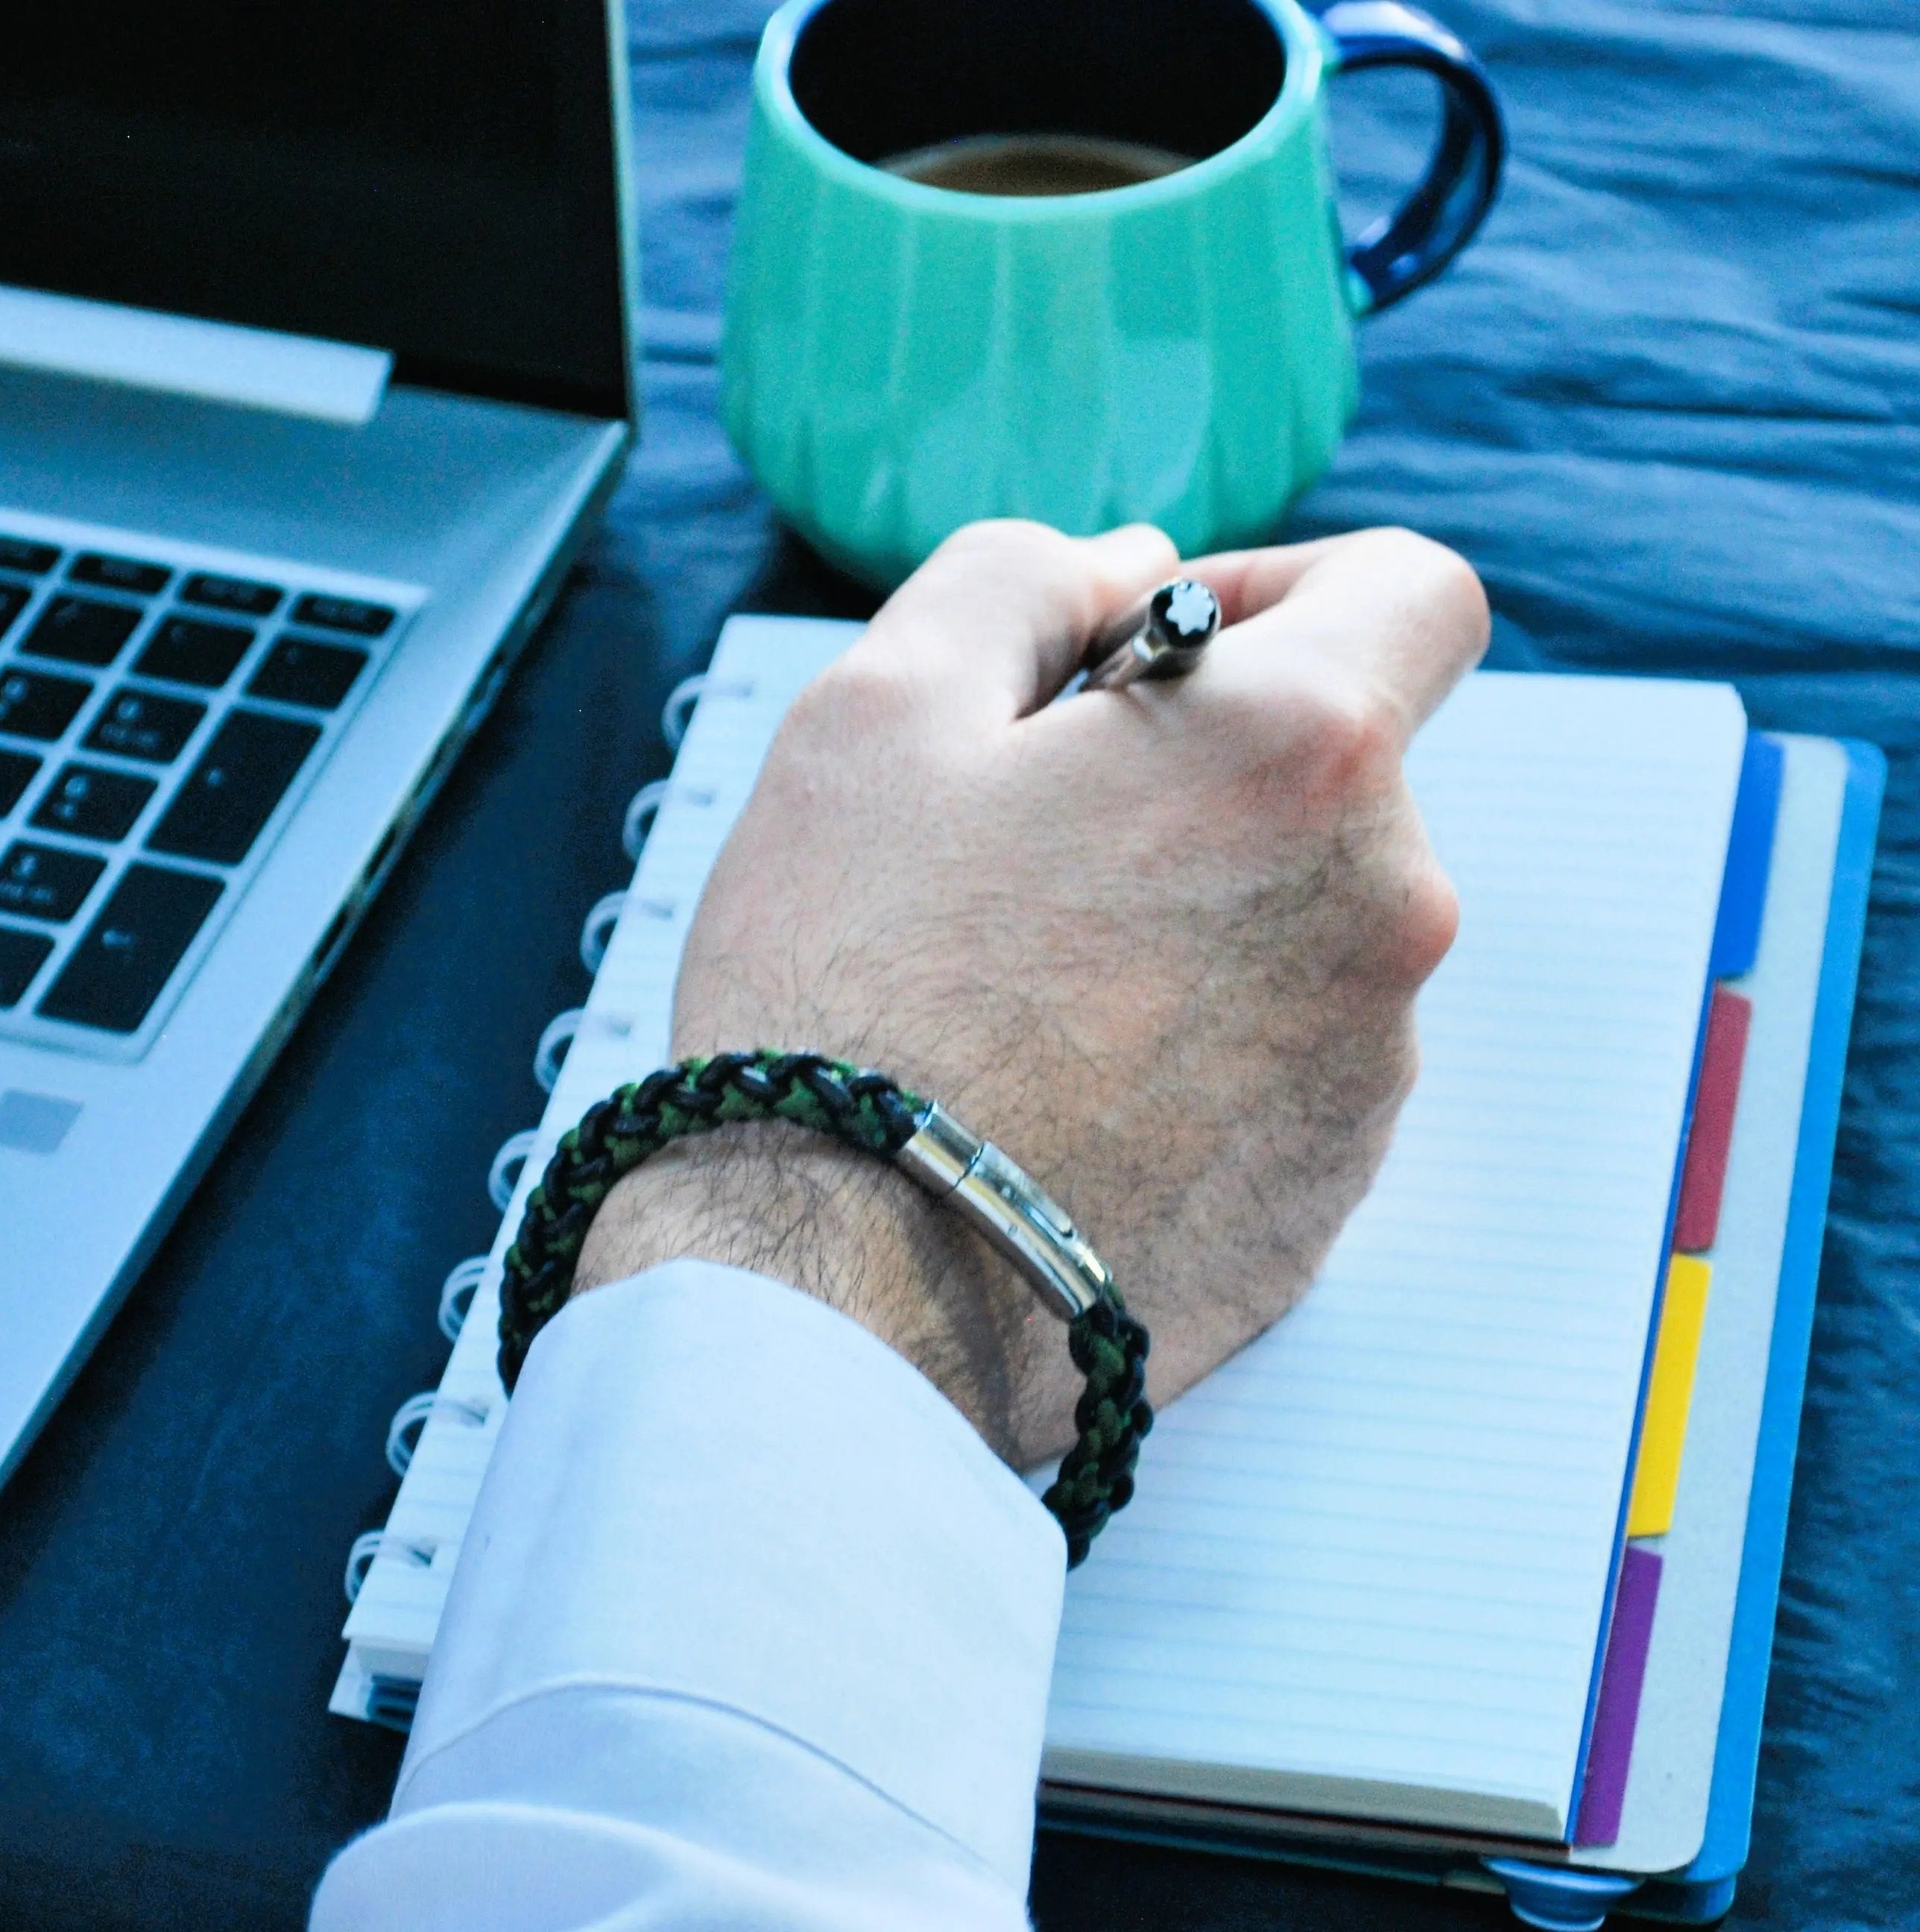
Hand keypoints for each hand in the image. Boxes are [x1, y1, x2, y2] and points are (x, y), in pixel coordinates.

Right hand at [577, 520, 1487, 1465]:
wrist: (846, 1300)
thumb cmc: (848, 989)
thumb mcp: (880, 706)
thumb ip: (1029, 580)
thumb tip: (1140, 572)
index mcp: (1302, 756)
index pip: (1414, 592)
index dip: (1289, 586)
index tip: (1164, 655)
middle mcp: (1386, 912)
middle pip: (1339, 774)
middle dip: (1204, 769)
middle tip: (1032, 838)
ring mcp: (1371, 1071)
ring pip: (1306, 923)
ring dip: (1199, 912)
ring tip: (1028, 986)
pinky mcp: (1330, 1192)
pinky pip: (1287, 1059)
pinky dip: (1200, 1042)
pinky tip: (1065, 1090)